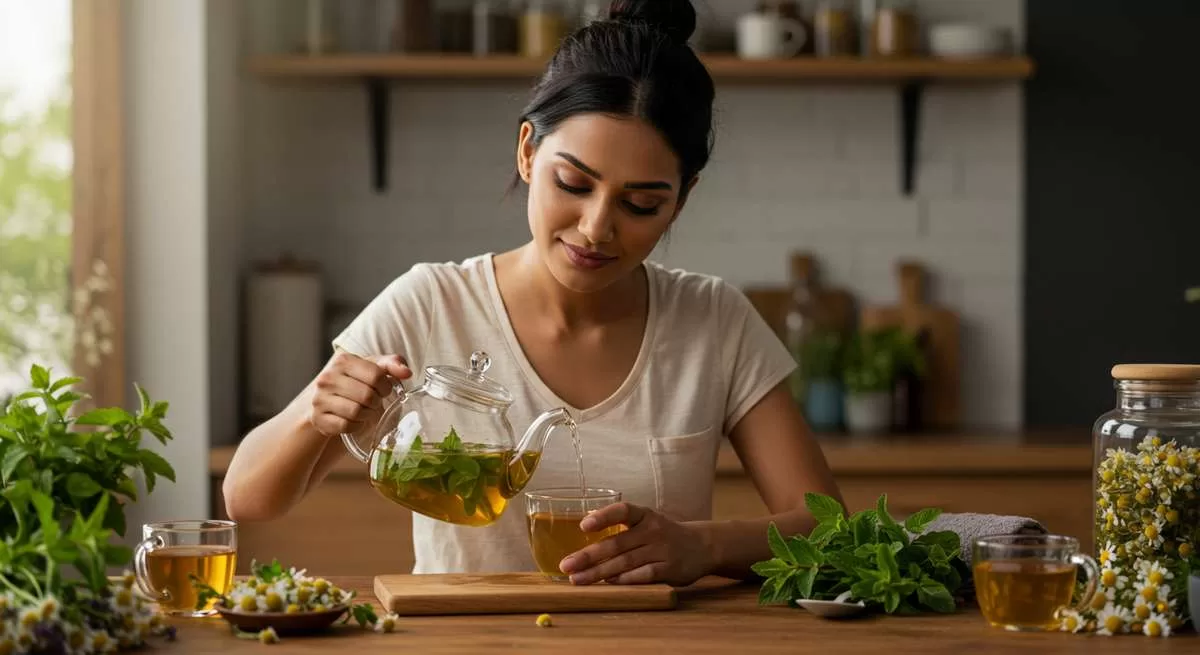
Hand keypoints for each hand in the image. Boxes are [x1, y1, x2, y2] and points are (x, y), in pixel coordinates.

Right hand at [308, 352, 410, 438]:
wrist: (327, 399)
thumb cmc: (355, 381)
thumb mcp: (373, 367)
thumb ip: (392, 364)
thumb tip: (407, 372)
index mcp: (343, 360)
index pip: (376, 375)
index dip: (386, 386)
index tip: (384, 390)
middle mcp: (328, 377)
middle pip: (367, 395)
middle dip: (376, 402)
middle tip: (374, 402)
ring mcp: (320, 398)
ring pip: (356, 412)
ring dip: (367, 414)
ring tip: (365, 410)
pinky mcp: (319, 418)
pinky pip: (346, 426)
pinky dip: (356, 425)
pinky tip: (354, 419)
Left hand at [557, 502, 714, 586]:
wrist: (703, 546)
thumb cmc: (663, 535)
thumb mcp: (646, 523)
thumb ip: (621, 531)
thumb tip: (582, 544)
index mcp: (645, 515)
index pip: (623, 510)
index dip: (603, 517)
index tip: (583, 526)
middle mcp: (653, 530)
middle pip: (617, 543)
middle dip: (589, 555)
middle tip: (566, 565)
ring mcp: (663, 550)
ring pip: (626, 562)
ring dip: (599, 572)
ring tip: (578, 579)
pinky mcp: (670, 569)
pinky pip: (643, 575)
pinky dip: (624, 580)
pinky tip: (608, 583)